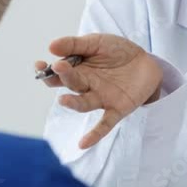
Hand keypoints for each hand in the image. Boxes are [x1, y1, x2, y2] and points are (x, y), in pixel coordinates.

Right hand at [36, 33, 161, 149]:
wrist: (147, 61)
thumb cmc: (118, 52)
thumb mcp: (96, 42)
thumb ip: (75, 45)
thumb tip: (51, 46)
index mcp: (78, 70)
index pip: (57, 74)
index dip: (47, 70)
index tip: (39, 65)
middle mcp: (86, 87)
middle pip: (70, 86)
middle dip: (63, 77)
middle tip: (59, 68)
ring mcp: (101, 99)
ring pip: (84, 104)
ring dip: (73, 103)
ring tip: (63, 100)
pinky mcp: (117, 109)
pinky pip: (105, 124)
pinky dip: (95, 134)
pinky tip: (83, 144)